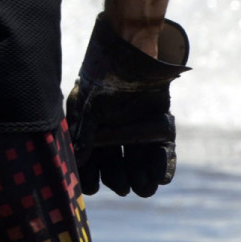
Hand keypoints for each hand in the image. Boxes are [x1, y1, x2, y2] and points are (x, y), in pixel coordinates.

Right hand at [66, 14, 189, 196]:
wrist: (130, 50)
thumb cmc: (102, 75)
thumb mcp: (86, 105)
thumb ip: (82, 134)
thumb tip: (78, 161)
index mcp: (91, 129)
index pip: (90, 160)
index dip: (91, 175)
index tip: (93, 188)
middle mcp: (114, 130)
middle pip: (116, 162)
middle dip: (120, 178)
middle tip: (125, 191)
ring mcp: (137, 126)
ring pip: (139, 157)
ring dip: (142, 175)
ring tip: (146, 191)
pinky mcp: (159, 121)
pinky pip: (161, 146)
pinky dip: (162, 162)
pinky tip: (162, 178)